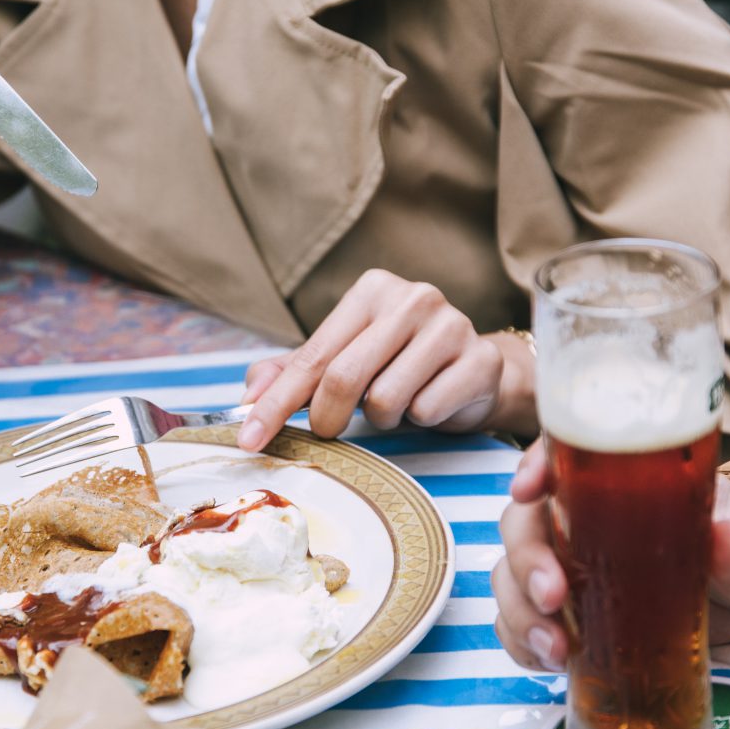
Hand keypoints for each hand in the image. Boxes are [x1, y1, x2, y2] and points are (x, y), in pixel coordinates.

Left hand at [237, 270, 535, 450]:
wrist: (475, 373)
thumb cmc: (399, 365)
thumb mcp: (342, 361)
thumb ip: (292, 373)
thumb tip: (249, 396)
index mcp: (373, 289)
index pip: (314, 356)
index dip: (277, 402)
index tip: (250, 438)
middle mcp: (414, 298)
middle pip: (345, 377)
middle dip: (326, 418)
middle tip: (329, 430)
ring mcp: (452, 326)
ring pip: (386, 400)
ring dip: (382, 418)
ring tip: (398, 402)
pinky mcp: (481, 361)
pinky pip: (427, 411)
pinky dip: (420, 420)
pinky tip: (431, 401)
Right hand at [492, 444, 729, 669]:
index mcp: (620, 478)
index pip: (559, 455)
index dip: (532, 466)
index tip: (527, 490)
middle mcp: (583, 518)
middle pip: (522, 524)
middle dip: (525, 560)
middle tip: (552, 595)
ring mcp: (574, 568)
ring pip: (512, 577)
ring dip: (520, 611)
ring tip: (556, 648)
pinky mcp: (576, 616)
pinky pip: (525, 625)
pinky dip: (524, 643)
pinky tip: (549, 661)